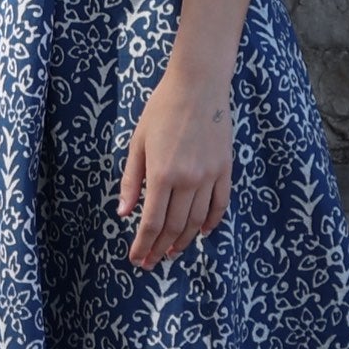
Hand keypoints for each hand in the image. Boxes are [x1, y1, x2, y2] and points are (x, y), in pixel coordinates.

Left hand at [117, 65, 232, 269]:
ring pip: (196, 221)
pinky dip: (211, 223)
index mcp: (162, 173)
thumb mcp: (138, 142)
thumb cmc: (162, 109)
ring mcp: (209, 176)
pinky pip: (219, 204)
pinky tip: (201, 233)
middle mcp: (188, 180)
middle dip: (160, 249)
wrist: (198, 85)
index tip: (136, 259)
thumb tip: (123, 213)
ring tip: (172, 253)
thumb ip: (132, 180)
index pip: (151, 222)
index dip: (143, 244)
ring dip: (183, 241)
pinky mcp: (225, 169)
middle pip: (173, 227)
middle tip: (151, 263)